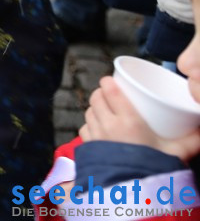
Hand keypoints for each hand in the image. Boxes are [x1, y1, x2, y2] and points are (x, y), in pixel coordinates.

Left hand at [80, 76, 199, 161]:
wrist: (137, 194)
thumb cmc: (158, 170)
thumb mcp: (178, 151)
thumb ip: (193, 139)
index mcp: (128, 121)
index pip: (110, 91)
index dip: (107, 82)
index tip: (112, 80)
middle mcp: (108, 126)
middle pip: (96, 99)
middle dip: (101, 93)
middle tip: (110, 95)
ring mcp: (96, 137)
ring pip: (88, 112)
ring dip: (95, 108)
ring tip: (104, 109)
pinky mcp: (89, 149)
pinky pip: (84, 130)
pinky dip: (89, 126)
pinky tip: (98, 128)